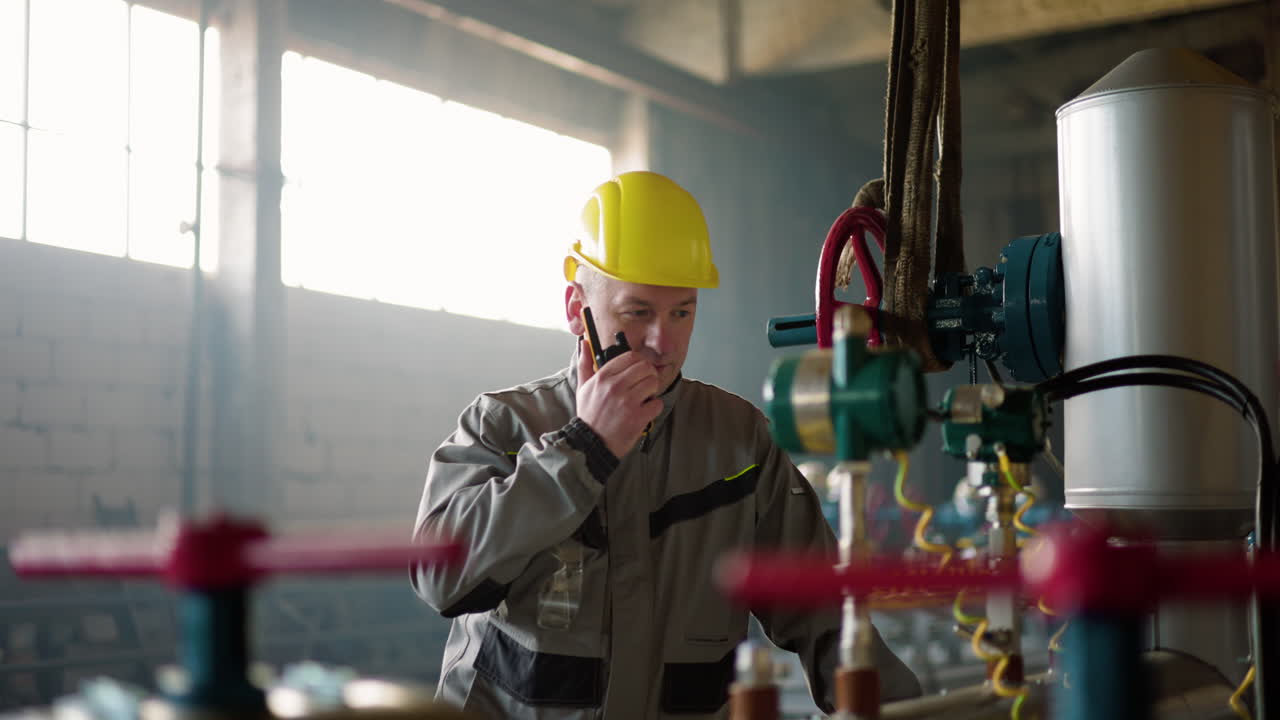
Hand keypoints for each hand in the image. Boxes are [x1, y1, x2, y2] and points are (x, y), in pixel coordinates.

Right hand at [575, 340, 661, 457]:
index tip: (638, 370)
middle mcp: (615, 387)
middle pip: (645, 367)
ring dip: (652, 390)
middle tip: (643, 384)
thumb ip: (585, 364)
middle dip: (648, 374)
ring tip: (643, 397)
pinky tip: (644, 412)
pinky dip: (654, 408)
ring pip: (653, 382)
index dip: (638, 361)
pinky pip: (657, 403)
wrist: (591, 444)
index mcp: (602, 377)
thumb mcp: (583, 387)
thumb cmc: (589, 415)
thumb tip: (584, 343)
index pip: (630, 356)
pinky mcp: (638, 417)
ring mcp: (627, 402)